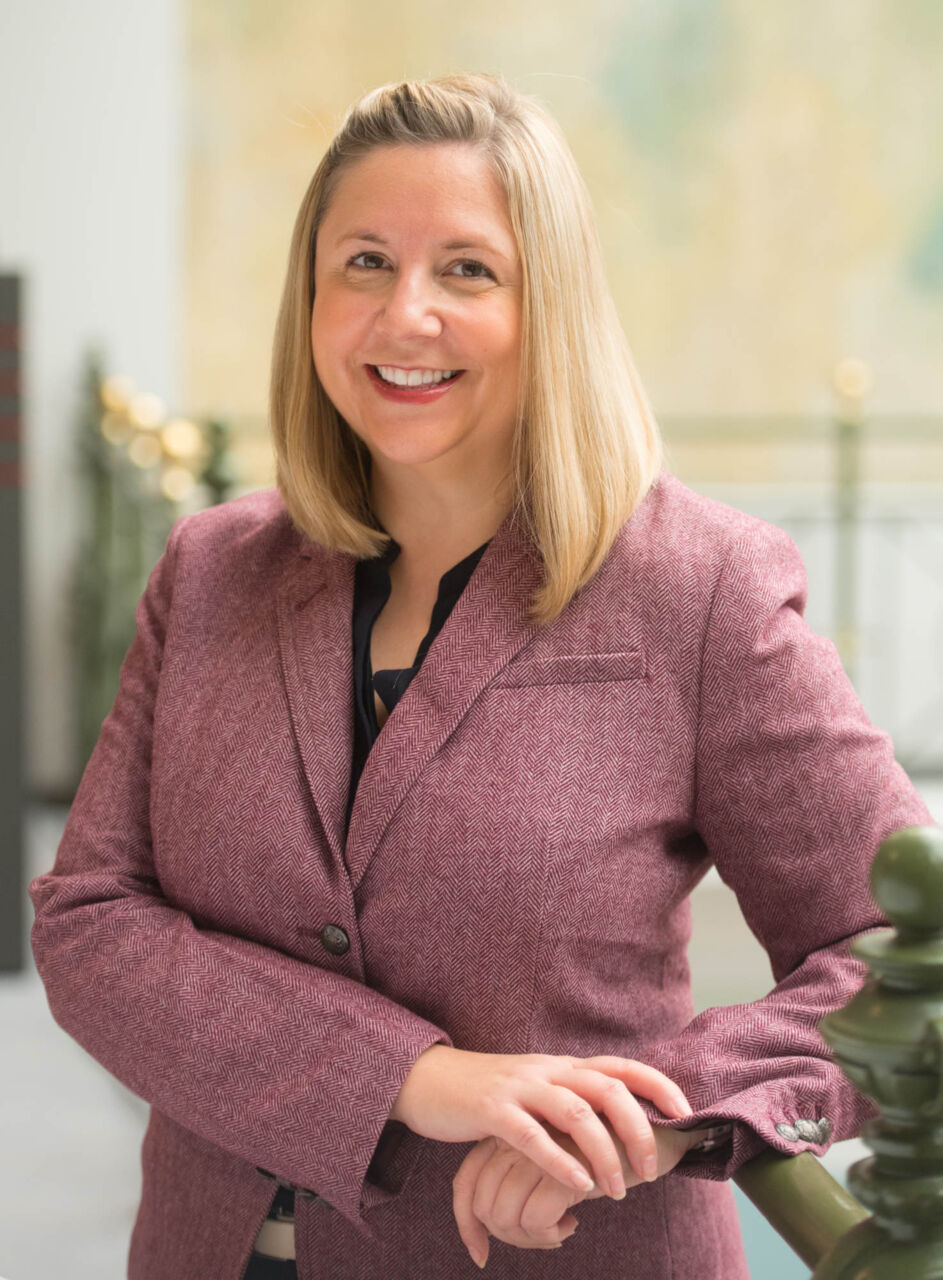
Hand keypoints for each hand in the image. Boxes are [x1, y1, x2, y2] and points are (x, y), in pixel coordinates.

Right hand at [390, 1046, 692, 1206]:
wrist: (427, 1081)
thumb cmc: (489, 1096)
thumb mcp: (537, 1093)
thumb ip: (570, 1105)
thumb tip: (615, 1132)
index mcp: (562, 1066)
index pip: (620, 1066)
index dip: (657, 1085)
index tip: (686, 1114)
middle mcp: (547, 1070)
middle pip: (607, 1087)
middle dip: (636, 1129)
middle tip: (650, 1171)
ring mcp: (519, 1087)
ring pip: (575, 1111)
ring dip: (603, 1152)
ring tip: (616, 1191)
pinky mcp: (490, 1109)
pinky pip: (531, 1134)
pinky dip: (558, 1160)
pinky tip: (575, 1187)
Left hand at [452, 1121, 711, 1268]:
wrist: (657, 1123)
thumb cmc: (607, 1140)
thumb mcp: (560, 1155)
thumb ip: (530, 1173)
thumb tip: (502, 1224)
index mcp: (514, 1127)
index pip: (468, 1182)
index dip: (468, 1223)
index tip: (481, 1252)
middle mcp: (520, 1134)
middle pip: (484, 1205)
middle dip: (508, 1237)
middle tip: (544, 1239)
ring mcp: (540, 1147)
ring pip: (505, 1215)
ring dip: (530, 1239)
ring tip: (560, 1233)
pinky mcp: (565, 1166)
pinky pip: (535, 1219)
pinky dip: (550, 1233)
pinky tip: (574, 1223)